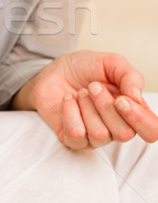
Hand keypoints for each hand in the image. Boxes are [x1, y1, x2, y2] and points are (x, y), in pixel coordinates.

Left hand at [14, 50, 157, 148]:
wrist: (54, 70)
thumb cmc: (84, 68)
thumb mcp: (111, 63)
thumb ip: (129, 76)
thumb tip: (136, 97)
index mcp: (132, 111)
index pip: (151, 130)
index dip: (140, 119)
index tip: (121, 99)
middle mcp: (116, 127)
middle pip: (124, 134)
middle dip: (105, 106)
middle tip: (93, 86)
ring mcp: (94, 137)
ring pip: (99, 134)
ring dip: (87, 106)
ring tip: (81, 92)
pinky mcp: (72, 139)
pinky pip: (76, 134)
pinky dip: (70, 110)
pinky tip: (69, 99)